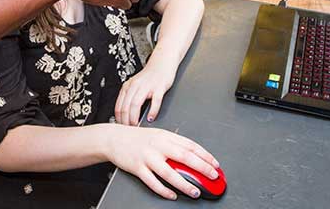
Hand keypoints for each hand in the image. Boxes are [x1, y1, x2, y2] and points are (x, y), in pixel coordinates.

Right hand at [105, 125, 219, 200]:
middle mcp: (158, 145)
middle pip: (184, 157)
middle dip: (201, 167)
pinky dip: (164, 190)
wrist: (114, 138)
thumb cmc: (138, 138)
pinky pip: (153, 182)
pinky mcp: (138, 168)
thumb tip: (192, 156)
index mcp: (165, 136)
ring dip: (185, 184)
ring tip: (195, 191)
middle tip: (212, 176)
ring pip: (170, 173)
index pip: (190, 145)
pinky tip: (172, 195)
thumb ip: (174, 144)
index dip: (205, 155)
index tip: (215, 163)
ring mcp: (148, 157)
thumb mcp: (158, 135)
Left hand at [115, 59, 176, 124]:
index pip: (119, 106)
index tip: (122, 128)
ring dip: (135, 118)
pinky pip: (155, 101)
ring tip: (137, 126)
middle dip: (126, 122)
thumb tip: (126, 117)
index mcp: (128, 86)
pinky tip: (151, 117)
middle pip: (125, 107)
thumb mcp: (135, 86)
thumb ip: (130, 98)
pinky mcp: (159, 87)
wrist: (162, 63)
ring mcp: (147, 86)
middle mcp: (135, 86)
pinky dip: (152, 111)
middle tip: (129, 130)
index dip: (119, 120)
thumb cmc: (149, 77)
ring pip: (136, 104)